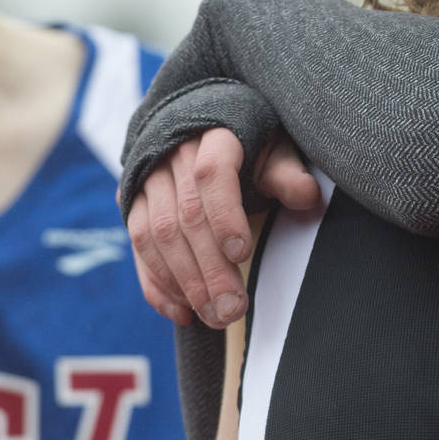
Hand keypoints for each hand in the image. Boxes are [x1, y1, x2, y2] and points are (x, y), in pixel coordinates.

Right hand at [126, 130, 318, 326]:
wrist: (202, 123)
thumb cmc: (251, 140)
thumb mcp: (274, 147)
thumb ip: (285, 173)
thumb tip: (307, 195)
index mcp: (211, 135)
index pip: (211, 173)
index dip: (224, 215)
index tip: (241, 253)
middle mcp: (170, 154)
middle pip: (184, 216)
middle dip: (209, 268)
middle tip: (233, 309)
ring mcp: (145, 180)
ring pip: (154, 235)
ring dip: (184, 283)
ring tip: (214, 316)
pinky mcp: (131, 203)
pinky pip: (137, 248)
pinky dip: (157, 284)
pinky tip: (183, 312)